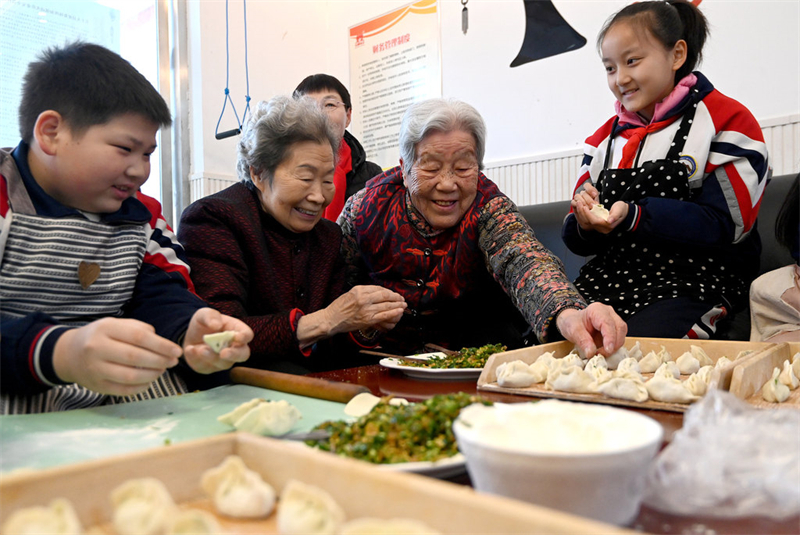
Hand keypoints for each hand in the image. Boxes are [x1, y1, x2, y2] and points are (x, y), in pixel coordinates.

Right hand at [53, 317, 182, 395]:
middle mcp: (97, 348)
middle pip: (135, 357)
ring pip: (130, 376)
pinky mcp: (95, 386)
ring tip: (162, 370)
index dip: (162, 345)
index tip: (177, 351)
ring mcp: (94, 369)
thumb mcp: (116, 324)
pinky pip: (123, 390)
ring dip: (152, 375)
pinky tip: (150, 381)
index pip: (139, 337)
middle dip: (160, 360)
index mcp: (105, 329)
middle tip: (173, 362)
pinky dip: (141, 387)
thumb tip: (163, 344)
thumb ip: (139, 329)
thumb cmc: (101, 337)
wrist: (69, 354)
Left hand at [182, 308, 252, 373]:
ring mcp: (224, 360)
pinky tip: (190, 349)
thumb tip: (217, 325)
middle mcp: (234, 347)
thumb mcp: (204, 314)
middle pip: (243, 354)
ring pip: (224, 363)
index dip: (244, 337)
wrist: (188, 337)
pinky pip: (206, 367)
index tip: (237, 337)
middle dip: (234, 355)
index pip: (247, 335)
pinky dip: (197, 358)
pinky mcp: (211, 367)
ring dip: (212, 357)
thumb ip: (211, 316)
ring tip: (200, 349)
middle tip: (223, 353)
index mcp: (236, 331)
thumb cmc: (203, 324)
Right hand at [296, 286, 406, 347]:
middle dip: (396, 297)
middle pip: (385, 295)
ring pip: (386, 305)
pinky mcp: (367, 320)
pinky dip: (393, 313)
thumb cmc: (339, 307)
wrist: (331, 320)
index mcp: (359, 289)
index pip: (379, 288)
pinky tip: (399, 312)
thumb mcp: (351, 293)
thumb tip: (379, 293)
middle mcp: (363, 298)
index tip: (393, 294)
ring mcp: (366, 309)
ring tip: (403, 305)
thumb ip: (364, 292)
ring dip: (397, 305)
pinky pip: (384, 315)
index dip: (389, 291)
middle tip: (402, 299)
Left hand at [555, 302, 626, 357]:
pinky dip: (614, 346)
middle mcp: (609, 312)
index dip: (610, 338)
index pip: (608, 323)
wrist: (571, 321)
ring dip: (615, 346)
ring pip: (622, 333)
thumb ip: (582, 341)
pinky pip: (620, 337)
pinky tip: (605, 351)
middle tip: (603, 355)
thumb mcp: (573, 331)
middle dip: (614, 343)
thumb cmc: (572, 323)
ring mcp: (613, 319)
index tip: (608, 350)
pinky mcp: (615, 328)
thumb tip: (591, 353)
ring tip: (603, 354)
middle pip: (619, 328)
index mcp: (597, 309)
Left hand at [571, 184, 628, 233]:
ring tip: (579, 204)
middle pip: (589, 222)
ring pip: (587, 222)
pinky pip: (587, 220)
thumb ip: (615, 215)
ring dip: (581, 213)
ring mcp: (599, 227)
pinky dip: (583, 214)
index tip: (584, 206)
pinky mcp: (597, 224)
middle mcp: (603, 229)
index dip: (588, 214)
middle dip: (583, 212)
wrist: (624, 212)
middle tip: (579, 203)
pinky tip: (581, 207)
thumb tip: (609, 221)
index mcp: (608, 226)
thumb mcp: (619, 210)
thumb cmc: (622, 210)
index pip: (595, 221)